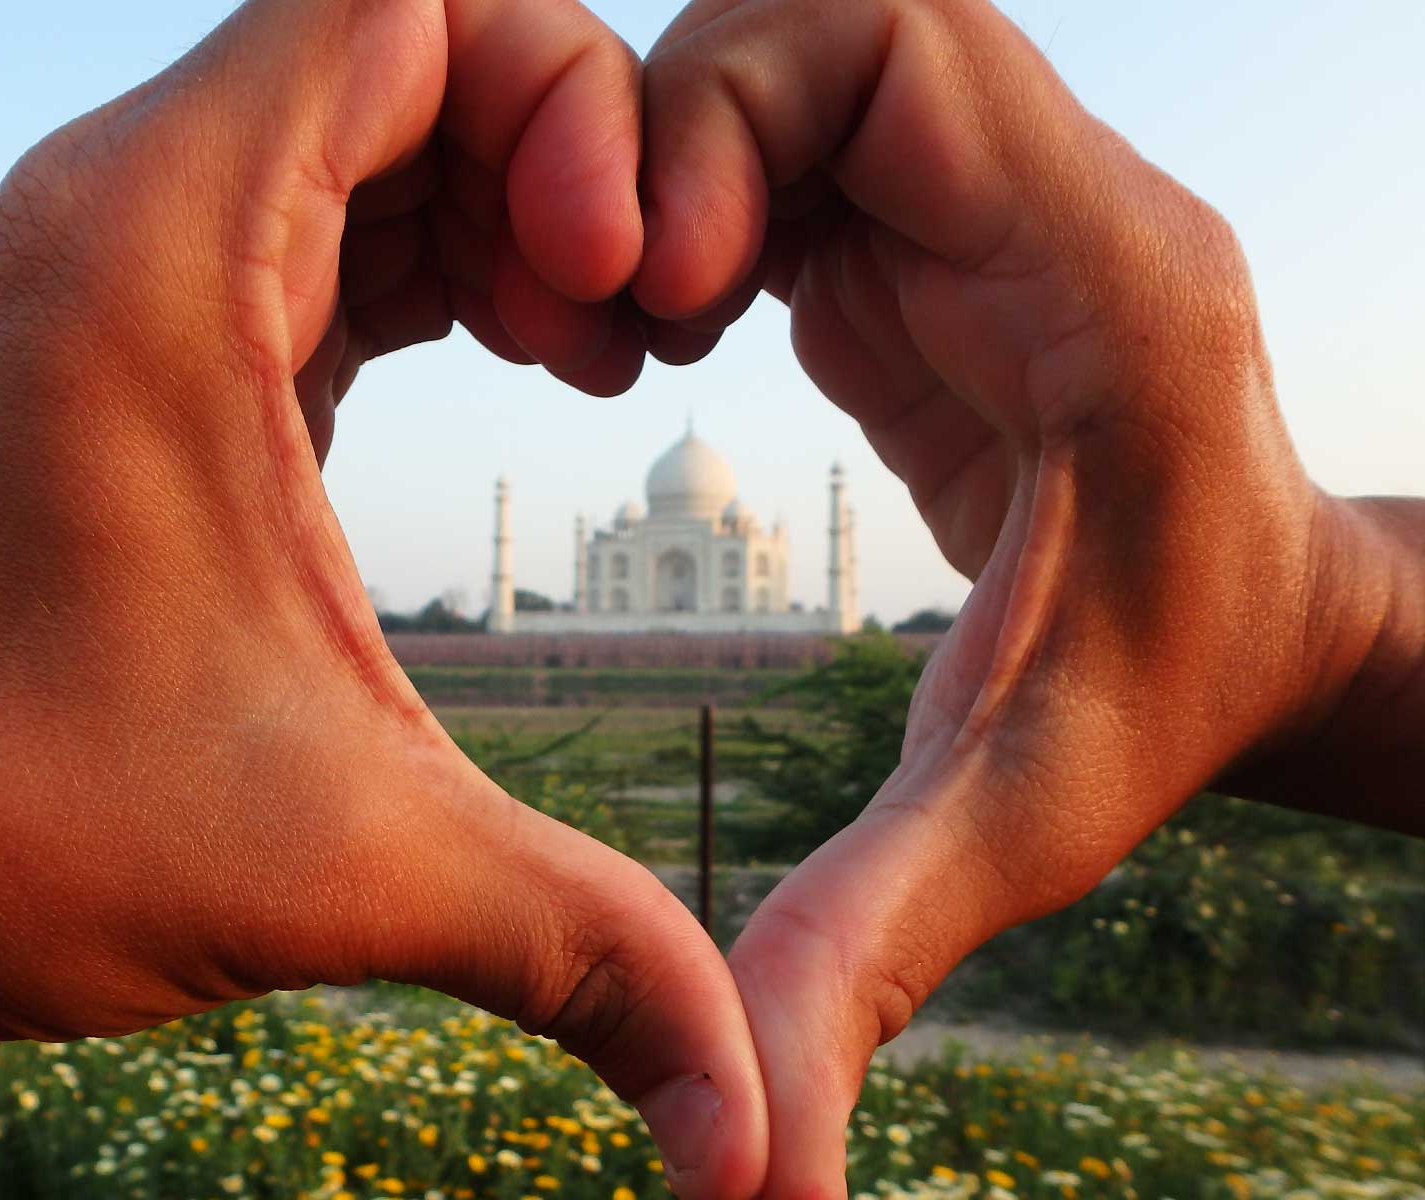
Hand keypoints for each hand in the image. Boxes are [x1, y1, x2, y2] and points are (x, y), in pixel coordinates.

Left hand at [0, 3, 767, 1195]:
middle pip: (400, 37)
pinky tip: (507, 362)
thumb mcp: (347, 868)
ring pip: (362, 121)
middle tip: (621, 329)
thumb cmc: (8, 838)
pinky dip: (434, 251)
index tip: (622, 280)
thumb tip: (759, 1144)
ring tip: (581, 354)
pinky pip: (318, 213)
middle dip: (560, 148)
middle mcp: (119, 213)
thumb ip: (586, 957)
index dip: (563, 89)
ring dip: (502, 201)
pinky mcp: (132, 339)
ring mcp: (116, 267)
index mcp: (157, 246)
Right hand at [633, 1, 1386, 1195]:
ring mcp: (980, 198)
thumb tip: (747, 1186)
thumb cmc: (1168, 704)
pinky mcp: (926, 232)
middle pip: (815, 13)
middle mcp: (1039, 195)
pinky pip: (781, 134)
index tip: (681, 292)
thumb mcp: (1013, 820)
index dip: (739, 115)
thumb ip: (866, 958)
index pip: (899, 43)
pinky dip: (692, 194)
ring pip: (782, 56)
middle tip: (628, 305)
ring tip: (633, 323)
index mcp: (1093, 269)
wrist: (1264, 635)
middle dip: (678, 124)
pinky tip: (664, 324)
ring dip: (673, 159)